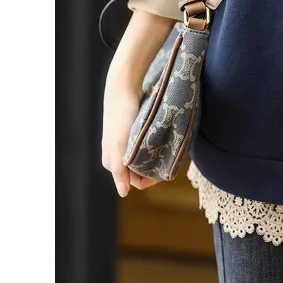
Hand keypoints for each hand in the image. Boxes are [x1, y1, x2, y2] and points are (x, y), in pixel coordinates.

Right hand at [102, 70, 157, 195]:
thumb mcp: (120, 145)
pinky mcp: (132, 133)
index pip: (135, 182)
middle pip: (140, 172)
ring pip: (144, 159)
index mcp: (111, 163)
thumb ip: (120, 170)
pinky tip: (164, 142)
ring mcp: (124, 145)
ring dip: (155, 158)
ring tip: (169, 150)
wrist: (123, 88)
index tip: (167, 170)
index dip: (151, 180)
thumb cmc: (121, 117)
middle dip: (154, 169)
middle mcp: (117, 156)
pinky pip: (145, 148)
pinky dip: (154, 148)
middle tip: (171, 158)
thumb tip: (123, 194)